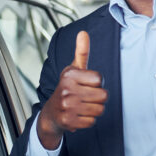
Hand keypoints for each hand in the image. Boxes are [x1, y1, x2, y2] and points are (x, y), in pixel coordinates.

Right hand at [37, 31, 107, 149]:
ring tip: (83, 106)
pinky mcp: (68, 121)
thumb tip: (83, 33)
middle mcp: (66, 89)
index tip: (87, 85)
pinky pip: (92, 122)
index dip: (97, 83)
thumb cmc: (67, 88)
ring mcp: (67, 106)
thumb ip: (81, 52)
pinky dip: (88, 120)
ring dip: (94, 110)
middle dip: (98, 98)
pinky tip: (79, 115)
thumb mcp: (73, 69)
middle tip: (86, 97)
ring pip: (99, 110)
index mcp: (69, 75)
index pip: (100, 79)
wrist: (52, 113)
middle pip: (103, 96)